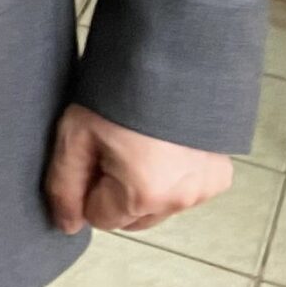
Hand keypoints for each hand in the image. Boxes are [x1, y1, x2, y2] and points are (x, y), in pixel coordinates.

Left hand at [43, 104, 232, 233]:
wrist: (168, 61)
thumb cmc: (116, 94)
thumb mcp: (74, 136)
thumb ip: (64, 186)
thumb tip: (67, 225)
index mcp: (143, 195)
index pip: (100, 218)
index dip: (88, 187)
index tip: (91, 155)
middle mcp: (180, 200)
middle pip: (131, 217)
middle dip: (116, 191)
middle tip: (112, 147)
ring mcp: (204, 189)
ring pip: (159, 206)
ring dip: (144, 186)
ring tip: (137, 142)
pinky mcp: (220, 175)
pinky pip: (185, 190)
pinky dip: (172, 175)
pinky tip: (162, 144)